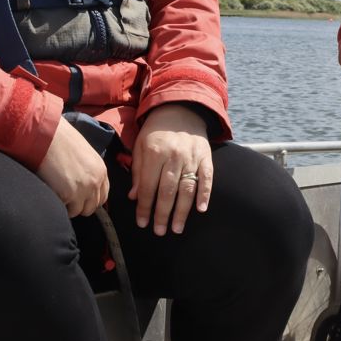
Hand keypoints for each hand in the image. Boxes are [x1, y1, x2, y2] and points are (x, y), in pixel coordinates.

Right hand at [37, 117, 109, 216]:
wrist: (47, 136)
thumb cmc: (60, 141)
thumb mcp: (83, 155)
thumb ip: (88, 171)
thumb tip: (83, 185)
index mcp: (101, 170)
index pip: (103, 196)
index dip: (90, 199)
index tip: (80, 198)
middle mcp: (96, 181)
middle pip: (92, 207)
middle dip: (79, 205)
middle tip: (66, 197)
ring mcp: (84, 189)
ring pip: (79, 211)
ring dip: (69, 207)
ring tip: (58, 193)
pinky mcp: (69, 195)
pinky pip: (66, 210)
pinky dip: (60, 206)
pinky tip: (53, 193)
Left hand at [130, 103, 213, 234]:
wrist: (181, 109)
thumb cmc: (157, 130)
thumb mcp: (140, 145)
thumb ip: (137, 171)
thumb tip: (133, 197)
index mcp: (154, 153)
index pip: (147, 186)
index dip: (144, 206)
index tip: (142, 223)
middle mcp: (173, 156)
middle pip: (167, 191)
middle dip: (162, 214)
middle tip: (160, 232)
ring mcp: (191, 157)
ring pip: (187, 188)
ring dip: (182, 211)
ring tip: (177, 228)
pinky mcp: (206, 156)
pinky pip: (207, 178)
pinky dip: (205, 194)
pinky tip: (201, 209)